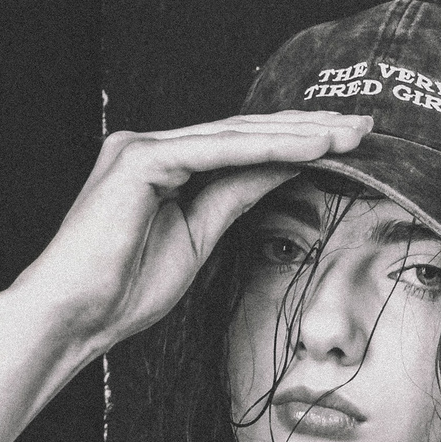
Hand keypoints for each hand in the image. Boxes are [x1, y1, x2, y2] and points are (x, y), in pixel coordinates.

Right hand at [14, 111, 372, 354]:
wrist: (74, 316)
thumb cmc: (122, 292)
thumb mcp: (196, 240)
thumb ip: (231, 200)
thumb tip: (278, 170)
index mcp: (162, 166)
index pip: (240, 148)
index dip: (294, 144)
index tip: (347, 145)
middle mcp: (151, 147)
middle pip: (243, 133)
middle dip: (307, 127)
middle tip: (366, 125)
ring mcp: (143, 148)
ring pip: (236, 135)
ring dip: (298, 132)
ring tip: (351, 133)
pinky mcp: (139, 159)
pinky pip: (216, 150)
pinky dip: (267, 148)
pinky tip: (312, 146)